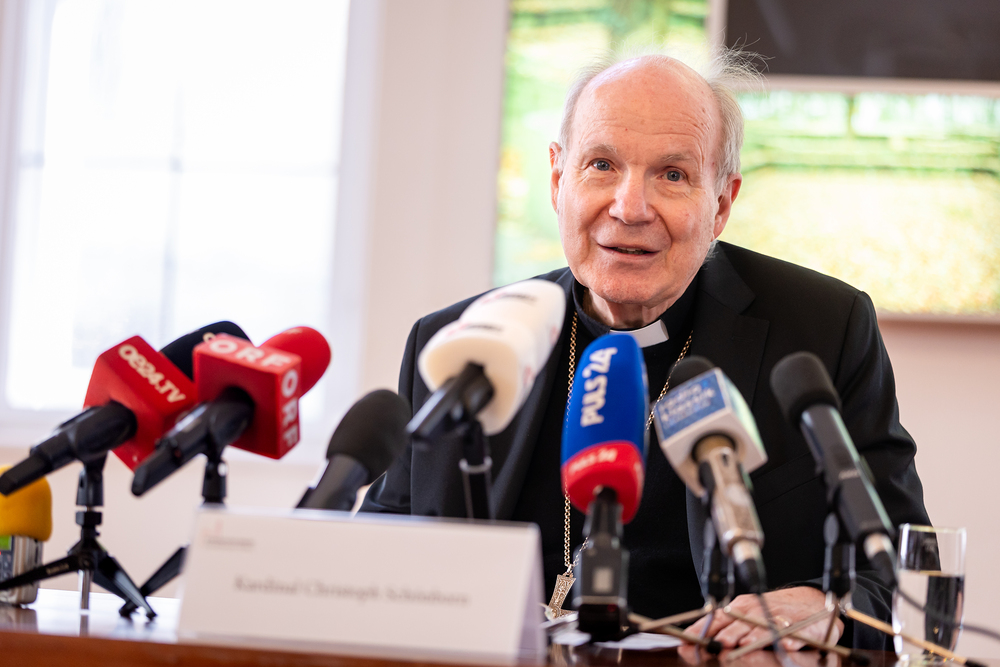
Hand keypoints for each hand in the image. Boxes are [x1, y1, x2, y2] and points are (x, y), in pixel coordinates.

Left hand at [683, 587, 841, 651]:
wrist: (808, 603)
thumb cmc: (770, 613)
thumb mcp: (745, 615)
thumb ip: (723, 627)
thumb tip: (694, 638)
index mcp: (741, 608)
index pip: (718, 617)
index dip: (705, 628)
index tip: (689, 640)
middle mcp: (757, 611)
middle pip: (741, 622)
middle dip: (730, 632)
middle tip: (720, 643)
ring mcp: (780, 618)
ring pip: (766, 627)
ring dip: (756, 635)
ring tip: (746, 643)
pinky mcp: (801, 626)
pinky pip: (795, 633)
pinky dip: (790, 639)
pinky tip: (785, 645)